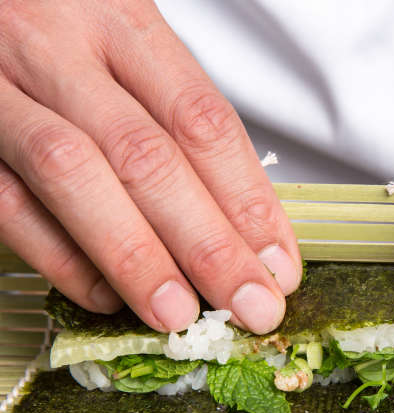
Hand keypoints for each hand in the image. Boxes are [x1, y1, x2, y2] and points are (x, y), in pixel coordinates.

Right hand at [0, 1, 301, 332]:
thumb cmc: (57, 25)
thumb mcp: (122, 43)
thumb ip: (169, 115)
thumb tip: (236, 220)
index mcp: (123, 24)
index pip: (202, 121)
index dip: (247, 200)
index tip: (278, 264)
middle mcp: (62, 50)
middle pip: (149, 157)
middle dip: (209, 244)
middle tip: (250, 305)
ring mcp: (2, 90)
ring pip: (76, 176)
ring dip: (136, 256)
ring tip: (179, 314)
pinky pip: (7, 202)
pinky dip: (59, 256)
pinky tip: (104, 295)